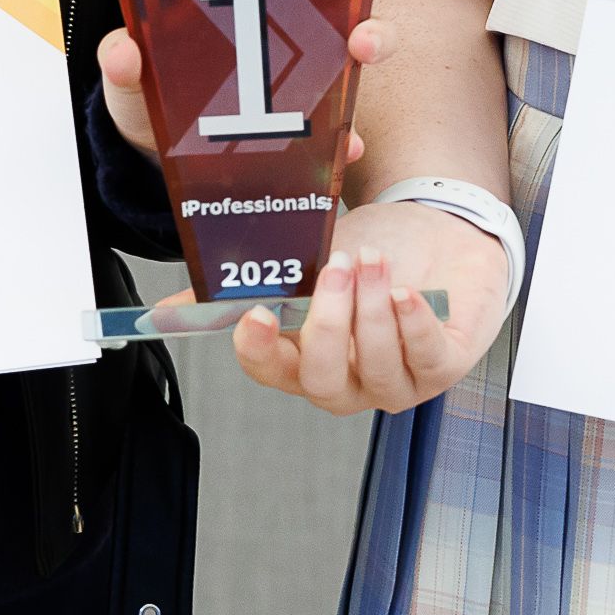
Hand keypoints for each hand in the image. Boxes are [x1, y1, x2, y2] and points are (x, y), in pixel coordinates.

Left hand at [96, 0, 442, 161]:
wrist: (157, 156)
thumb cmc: (156, 90)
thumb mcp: (134, 72)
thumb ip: (127, 60)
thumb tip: (123, 51)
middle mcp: (299, 31)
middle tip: (370, 15)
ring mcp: (310, 82)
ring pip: (359, 58)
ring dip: (370, 47)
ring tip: (356, 54)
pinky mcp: (309, 137)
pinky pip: (339, 138)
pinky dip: (343, 142)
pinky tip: (341, 146)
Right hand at [224, 196, 508, 415]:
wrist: (439, 234)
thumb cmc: (371, 255)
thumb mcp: (309, 263)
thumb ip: (253, 282)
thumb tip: (171, 306)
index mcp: (306, 358)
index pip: (270, 371)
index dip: (259, 351)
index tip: (256, 315)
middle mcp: (349, 380)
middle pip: (322, 380)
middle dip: (326, 325)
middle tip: (333, 270)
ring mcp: (396, 380)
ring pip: (376, 366)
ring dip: (371, 309)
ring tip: (371, 260)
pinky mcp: (443, 366)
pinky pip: (426, 356)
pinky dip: (413, 322)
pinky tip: (406, 291)